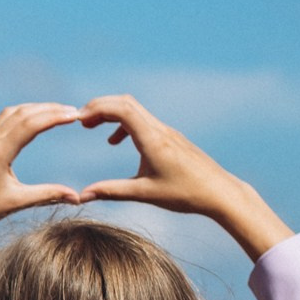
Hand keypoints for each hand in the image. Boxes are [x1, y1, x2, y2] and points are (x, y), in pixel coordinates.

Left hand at [0, 103, 85, 231]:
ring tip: (56, 111)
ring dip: (34, 108)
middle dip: (50, 109)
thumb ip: (47, 195)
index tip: (76, 115)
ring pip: (10, 114)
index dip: (55, 117)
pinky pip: (0, 121)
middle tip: (73, 111)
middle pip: (23, 113)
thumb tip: (77, 198)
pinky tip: (27, 119)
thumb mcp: (15, 203)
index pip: (31, 124)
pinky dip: (18, 114)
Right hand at [78, 95, 291, 260]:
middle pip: (125, 102)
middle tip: (80, 120)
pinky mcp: (170, 138)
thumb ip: (111, 191)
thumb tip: (81, 196)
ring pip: (134, 109)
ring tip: (91, 127)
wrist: (220, 192)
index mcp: (152, 139)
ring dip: (111, 113)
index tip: (78, 120)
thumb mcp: (144, 194)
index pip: (122, 109)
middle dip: (99, 106)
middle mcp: (159, 130)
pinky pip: (142, 120)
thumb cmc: (185, 194)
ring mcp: (166, 132)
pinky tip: (116, 141)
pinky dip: (123, 124)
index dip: (97, 109)